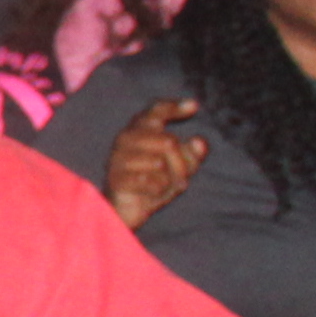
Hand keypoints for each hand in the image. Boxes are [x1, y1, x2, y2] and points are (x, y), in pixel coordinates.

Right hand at [102, 97, 208, 229]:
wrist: (127, 210)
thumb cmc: (154, 183)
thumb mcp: (180, 168)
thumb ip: (192, 154)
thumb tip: (199, 141)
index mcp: (139, 130)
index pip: (155, 111)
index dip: (174, 108)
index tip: (195, 106)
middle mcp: (125, 139)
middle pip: (168, 142)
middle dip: (182, 164)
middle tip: (184, 179)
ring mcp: (117, 158)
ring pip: (159, 163)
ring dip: (170, 180)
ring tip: (164, 186)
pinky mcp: (116, 178)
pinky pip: (150, 182)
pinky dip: (158, 190)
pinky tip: (152, 193)